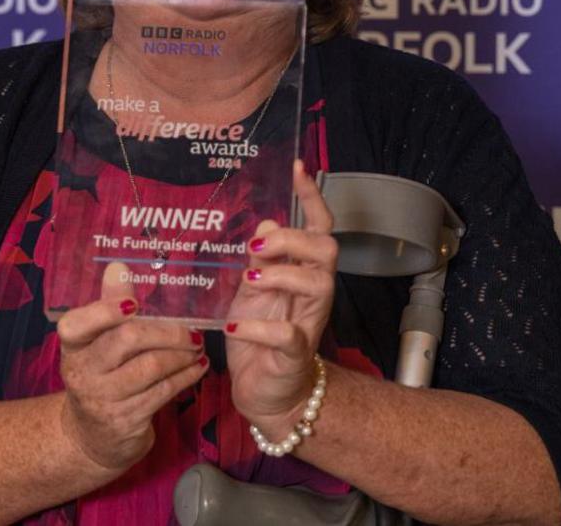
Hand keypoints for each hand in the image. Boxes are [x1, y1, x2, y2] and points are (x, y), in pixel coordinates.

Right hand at [55, 265, 207, 471]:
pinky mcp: (125, 420)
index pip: (76, 324)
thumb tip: (118, 268)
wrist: (92, 438)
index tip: (134, 303)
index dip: (106, 310)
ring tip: (198, 347)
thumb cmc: (102, 377)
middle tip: (191, 330)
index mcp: (73, 346)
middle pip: (127, 340)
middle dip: (166, 332)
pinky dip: (186, 376)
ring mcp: (102, 399)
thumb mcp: (98, 344)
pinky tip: (197, 367)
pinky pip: (163, 391)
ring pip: (151, 367)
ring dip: (181, 355)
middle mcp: (82, 372)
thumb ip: (110, 307)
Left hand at [224, 160, 338, 436]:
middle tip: (257, 249)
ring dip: (282, 275)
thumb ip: (262, 257)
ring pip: (318, 284)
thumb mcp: (253, 289)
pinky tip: (235, 326)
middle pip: (326, 250)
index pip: (318, 228)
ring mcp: (308, 323)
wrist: (265, 391)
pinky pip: (288, 335)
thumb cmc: (259, 334)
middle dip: (294, 239)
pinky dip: (260, 327)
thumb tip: (267, 223)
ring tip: (251, 280)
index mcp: (301, 272)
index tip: (298, 169)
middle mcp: (313, 294)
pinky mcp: (294, 355)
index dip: (312, 198)